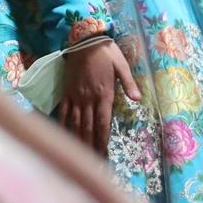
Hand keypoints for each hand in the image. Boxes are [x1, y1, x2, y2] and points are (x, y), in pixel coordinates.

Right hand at [58, 39, 140, 154]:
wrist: (84, 40)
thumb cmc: (106, 52)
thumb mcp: (121, 65)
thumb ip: (128, 83)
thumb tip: (138, 99)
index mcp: (104, 94)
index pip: (103, 123)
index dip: (103, 140)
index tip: (103, 155)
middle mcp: (89, 99)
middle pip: (89, 127)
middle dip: (91, 146)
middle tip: (92, 162)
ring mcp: (76, 96)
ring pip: (75, 122)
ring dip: (78, 140)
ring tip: (79, 156)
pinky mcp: (67, 92)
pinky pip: (63, 111)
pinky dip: (63, 124)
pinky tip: (63, 135)